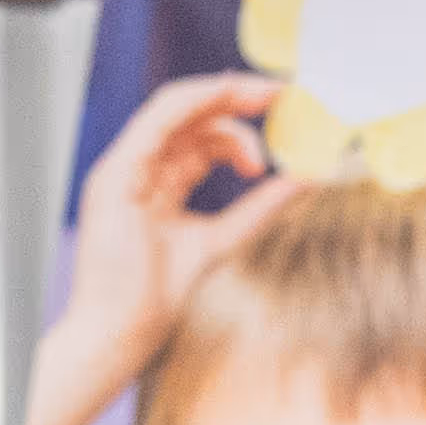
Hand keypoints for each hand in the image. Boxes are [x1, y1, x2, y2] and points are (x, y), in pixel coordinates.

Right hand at [13, 74, 311, 424]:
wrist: (122, 329)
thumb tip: (309, 178)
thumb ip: (261, 208)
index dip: (239, 121)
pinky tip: (230, 96)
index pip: (199, 137)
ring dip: (223, 96)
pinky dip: (196, 101)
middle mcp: (138, 169)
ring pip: (175, 108)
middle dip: (237, 96)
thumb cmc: (158, 296)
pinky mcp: (116, 172)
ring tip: (268, 102)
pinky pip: (158, 120)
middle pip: (189, 116)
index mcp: (158, 184)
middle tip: (283, 95)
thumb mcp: (223, 239)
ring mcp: (124, 168)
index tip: (283, 113)